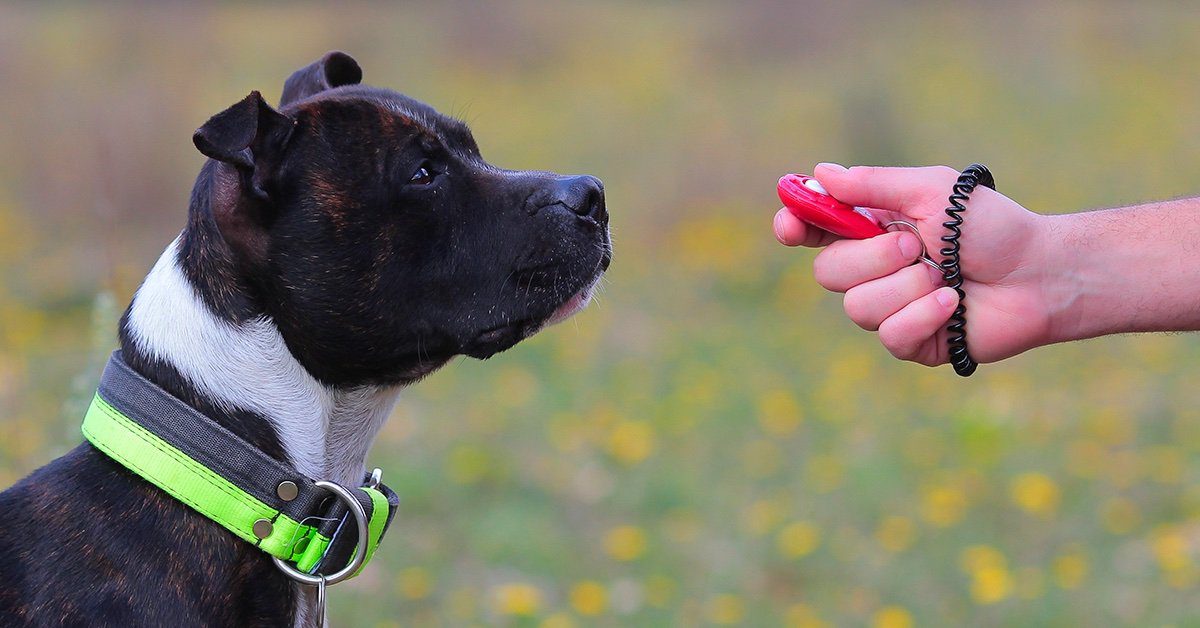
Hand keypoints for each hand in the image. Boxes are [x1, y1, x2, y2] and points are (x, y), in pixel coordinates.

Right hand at [774, 163, 1053, 365]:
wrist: (1041, 273)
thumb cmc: (993, 227)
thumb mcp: (932, 192)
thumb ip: (874, 185)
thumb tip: (821, 173)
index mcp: (873, 229)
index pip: (815, 230)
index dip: (796, 227)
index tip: (791, 225)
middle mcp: (875, 270)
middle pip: (827, 273)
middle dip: (871, 257)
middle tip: (915, 245)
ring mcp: (891, 308)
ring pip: (857, 307)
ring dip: (907, 287)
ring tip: (946, 276)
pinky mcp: (912, 342)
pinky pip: (891, 335)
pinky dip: (925, 314)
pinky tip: (955, 303)